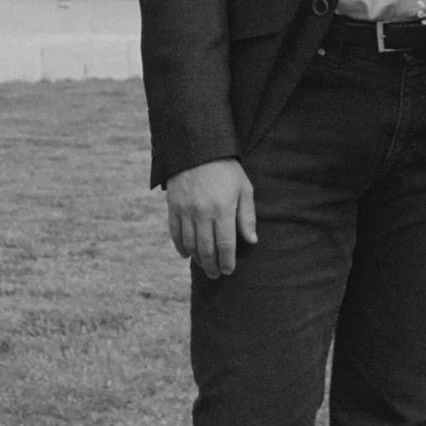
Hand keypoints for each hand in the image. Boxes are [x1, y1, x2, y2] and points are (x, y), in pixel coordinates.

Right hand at [165, 158, 256, 277]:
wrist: (198, 149)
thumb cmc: (226, 169)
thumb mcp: (244, 188)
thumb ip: (247, 216)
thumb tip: (251, 240)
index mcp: (223, 209)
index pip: (225, 244)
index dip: (227, 261)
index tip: (229, 270)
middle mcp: (202, 213)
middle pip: (206, 249)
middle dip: (212, 266)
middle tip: (216, 275)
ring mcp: (185, 211)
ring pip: (190, 244)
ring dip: (197, 259)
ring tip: (205, 267)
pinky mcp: (173, 207)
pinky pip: (175, 233)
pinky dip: (180, 247)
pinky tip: (186, 254)